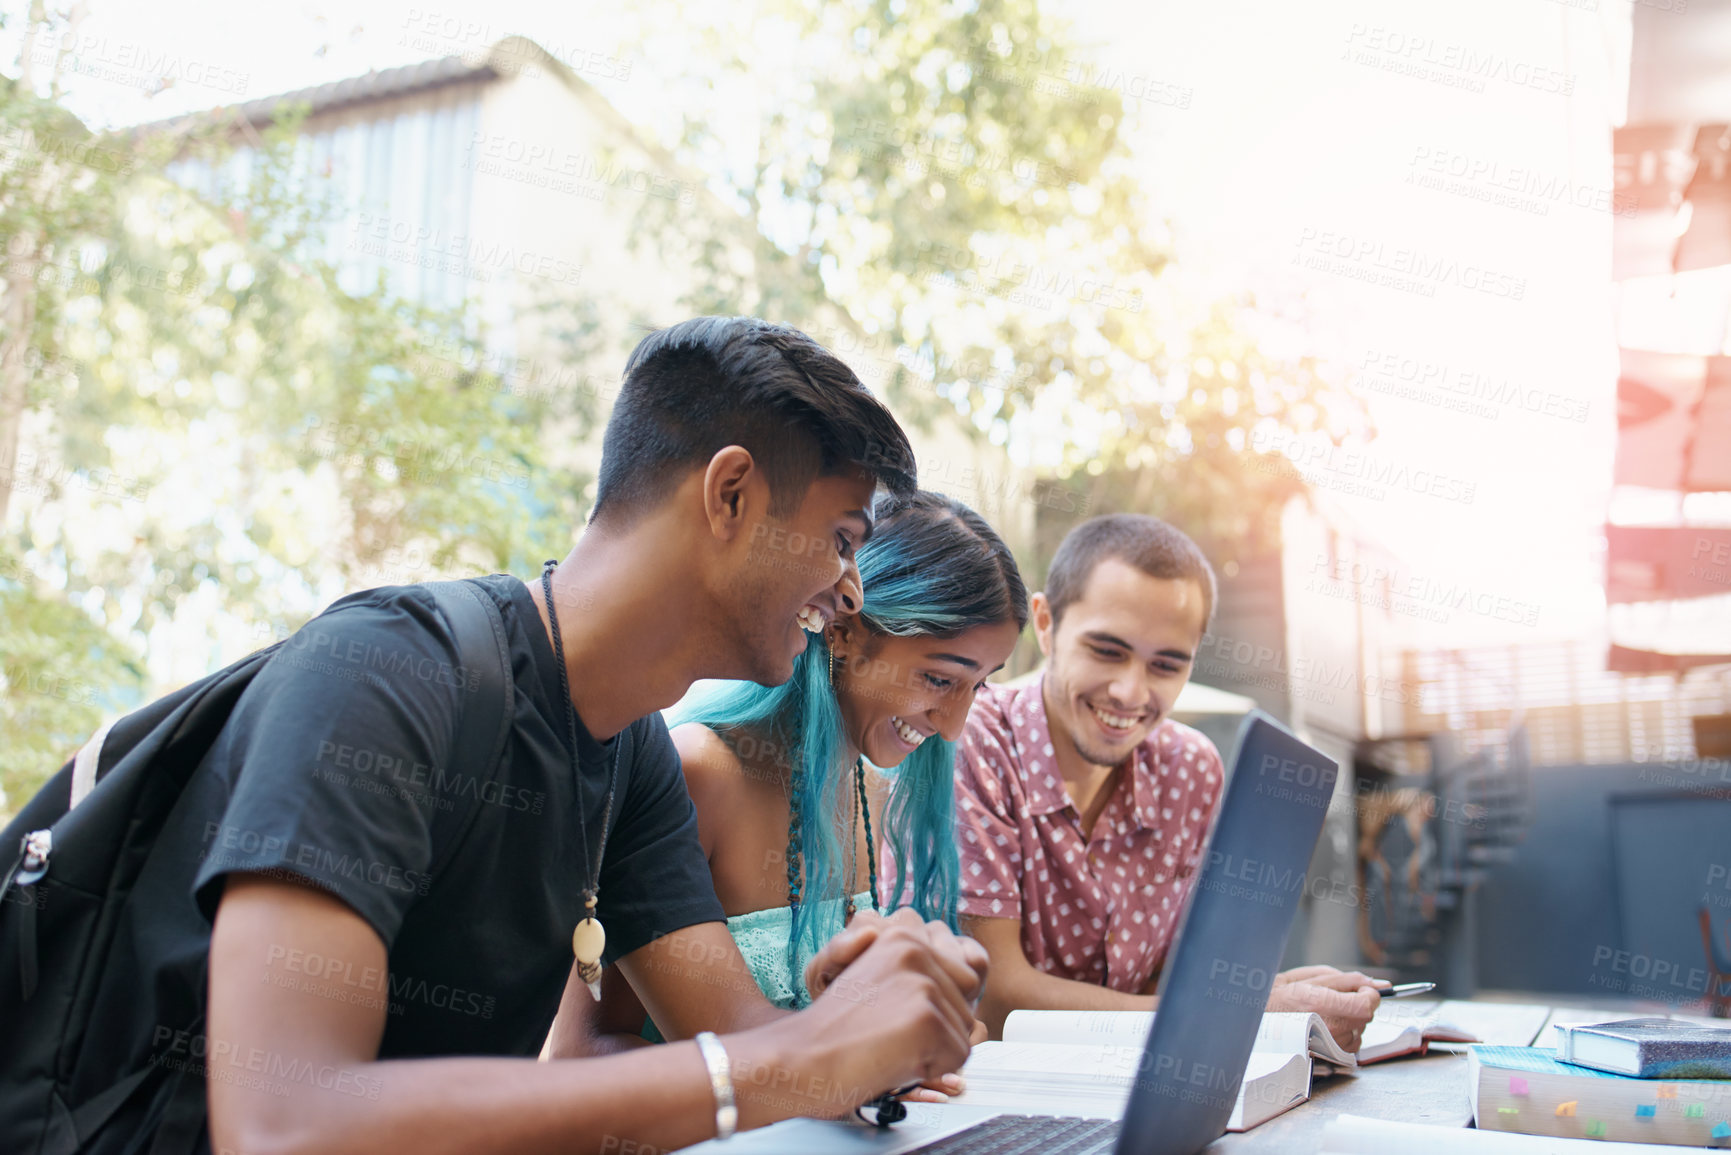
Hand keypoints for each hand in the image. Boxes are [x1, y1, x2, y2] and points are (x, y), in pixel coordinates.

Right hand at [743, 909, 984, 1117]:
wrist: (799, 1059)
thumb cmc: (834, 1031)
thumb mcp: (879, 979)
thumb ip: (922, 971)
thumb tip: (974, 976)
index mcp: (901, 934)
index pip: (964, 965)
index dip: (944, 997)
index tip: (906, 1012)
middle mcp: (914, 948)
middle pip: (969, 996)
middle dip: (943, 1022)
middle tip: (896, 1032)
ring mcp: (921, 982)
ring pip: (965, 1028)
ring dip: (935, 1048)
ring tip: (889, 1045)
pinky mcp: (925, 1017)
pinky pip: (958, 1056)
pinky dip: (931, 1070)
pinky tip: (893, 1060)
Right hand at [1266, 967, 1381, 1051]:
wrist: (1253, 1025)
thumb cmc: (1275, 998)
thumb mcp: (1305, 978)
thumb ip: (1346, 979)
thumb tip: (1380, 984)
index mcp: (1321, 1003)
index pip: (1367, 1003)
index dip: (1370, 993)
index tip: (1362, 988)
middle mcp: (1329, 1028)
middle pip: (1366, 1016)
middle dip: (1358, 1003)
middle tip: (1334, 998)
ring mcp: (1331, 1046)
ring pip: (1360, 1029)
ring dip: (1351, 1019)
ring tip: (1324, 1013)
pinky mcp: (1331, 1057)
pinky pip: (1352, 1042)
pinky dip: (1345, 1032)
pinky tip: (1324, 1026)